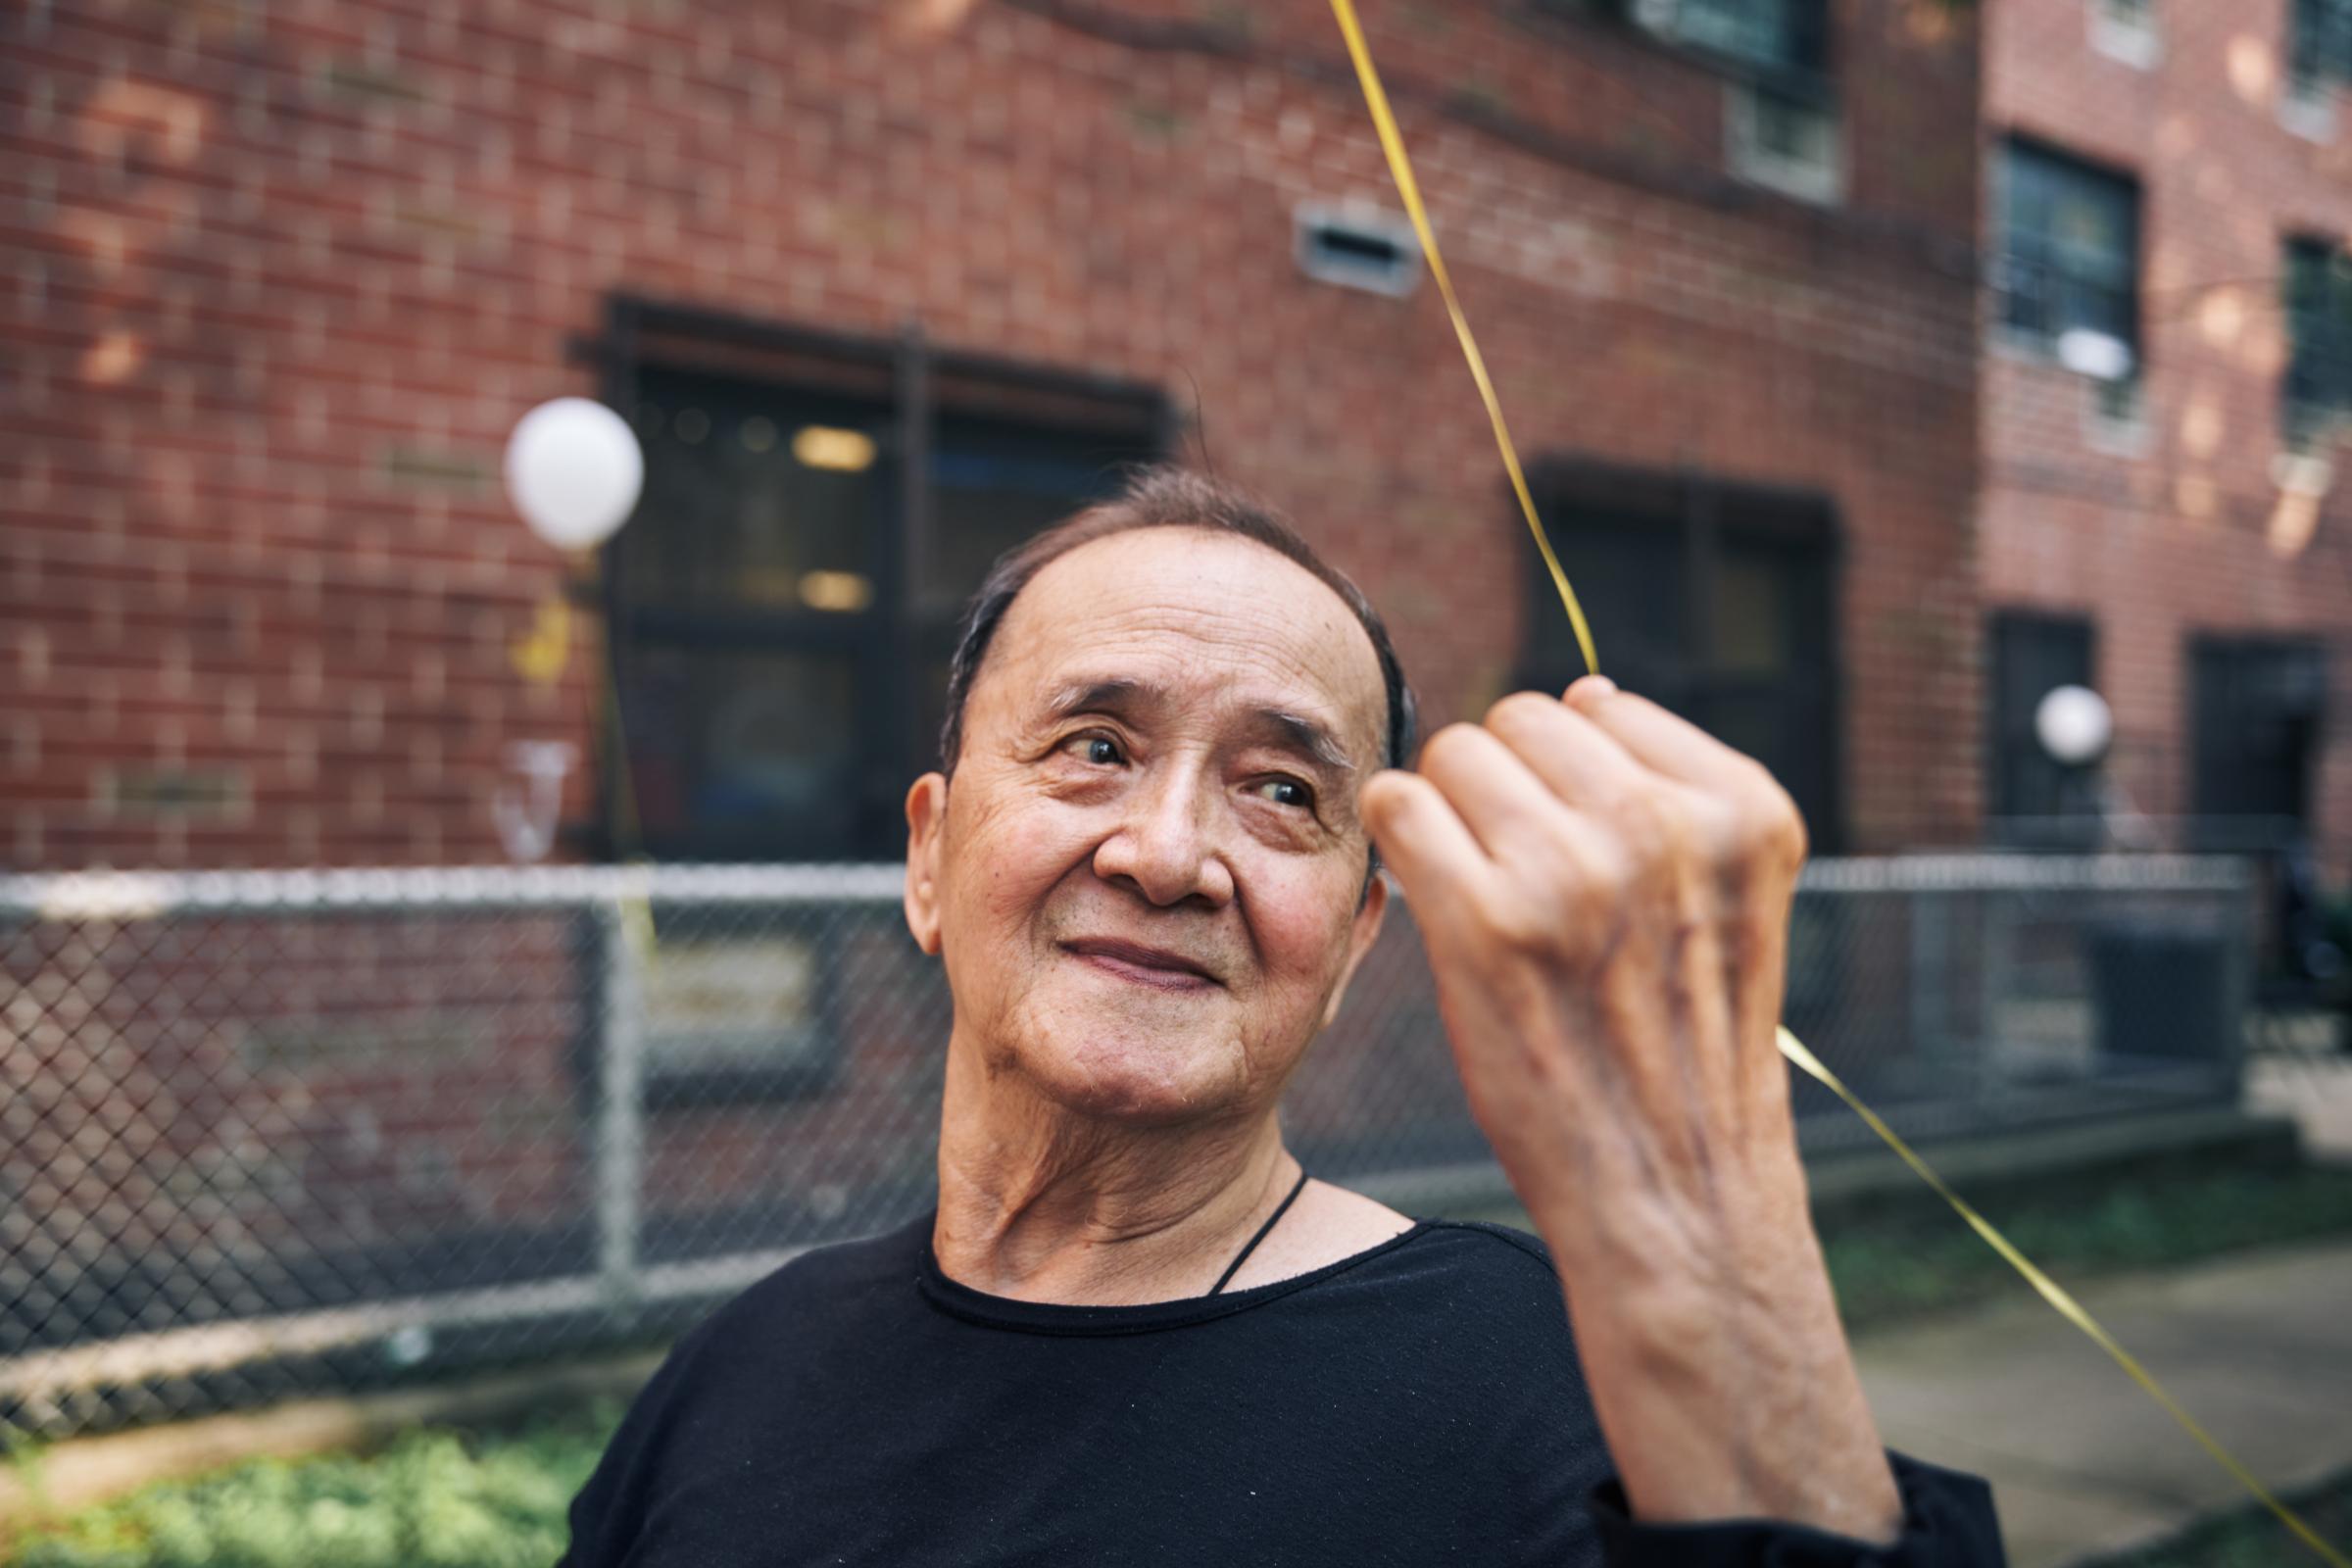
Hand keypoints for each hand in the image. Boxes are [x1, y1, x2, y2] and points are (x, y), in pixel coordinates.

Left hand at [1360, 677, 1899, 1540]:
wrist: (1673, 1189)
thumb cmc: (1680, 1041)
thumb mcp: (1724, 898)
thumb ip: (1670, 791)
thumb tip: (1584, 690)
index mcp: (1742, 807)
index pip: (1595, 704)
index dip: (1565, 778)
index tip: (1581, 857)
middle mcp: (1665, 824)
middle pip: (1517, 719)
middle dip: (1501, 785)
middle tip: (1517, 880)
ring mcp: (1575, 870)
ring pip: (1452, 754)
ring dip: (1447, 816)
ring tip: (1487, 900)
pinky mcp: (1487, 921)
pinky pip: (1397, 805)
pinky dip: (1398, 843)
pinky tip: (1435, 901)